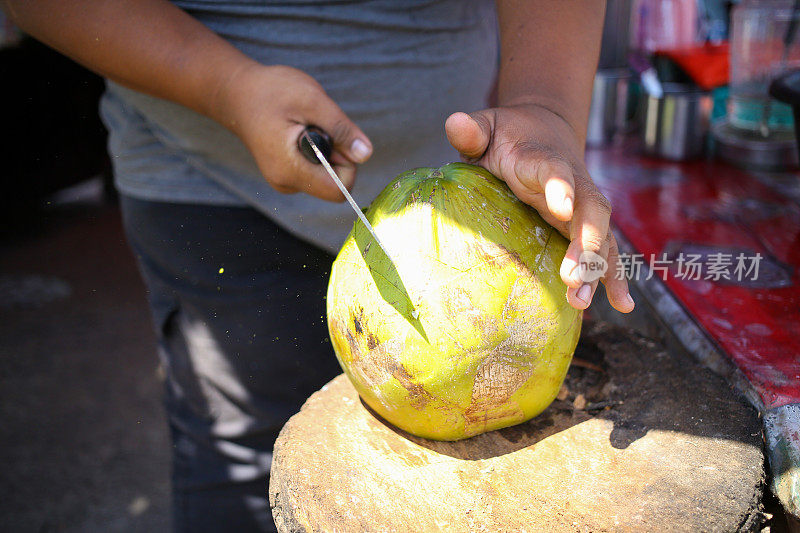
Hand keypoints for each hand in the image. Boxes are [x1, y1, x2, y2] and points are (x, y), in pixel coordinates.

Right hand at [213, 63, 371, 201]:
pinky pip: (315, 170)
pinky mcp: (286, 175)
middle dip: (336, 154)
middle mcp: (286, 183)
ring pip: (325, 176)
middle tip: (316, 125)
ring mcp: (285, 181)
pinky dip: (316, 151)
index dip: (347, 164)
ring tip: (302, 125)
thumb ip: (341, 129)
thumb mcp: (312, 100)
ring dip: (326, 150)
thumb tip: (366, 154)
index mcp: (291, 170)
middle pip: (333, 184)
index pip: (338, 190)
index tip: (334, 137)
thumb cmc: (271, 91)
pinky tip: (298, 131)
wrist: (236, 93)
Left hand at [445, 103, 633, 312]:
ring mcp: (582, 206)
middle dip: (586, 245)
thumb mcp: (487, 127)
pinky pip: (605, 251)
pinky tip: (622, 305)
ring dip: (596, 269)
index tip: (560, 206)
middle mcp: (572, 184)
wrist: (543, 128)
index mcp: (543, 160)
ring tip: (581, 301)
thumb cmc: (509, 134)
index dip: (559, 186)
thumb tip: (454, 123)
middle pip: (589, 211)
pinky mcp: (584, 225)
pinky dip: (613, 276)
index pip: (554, 171)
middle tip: (572, 276)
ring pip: (600, 237)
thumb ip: (472, 129)